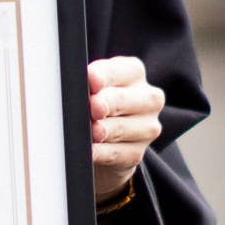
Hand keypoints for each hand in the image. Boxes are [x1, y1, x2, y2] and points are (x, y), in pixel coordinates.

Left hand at [87, 56, 163, 206]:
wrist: (106, 139)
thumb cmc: (97, 103)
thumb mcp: (93, 85)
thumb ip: (88, 83)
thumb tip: (77, 88)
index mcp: (134, 73)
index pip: (116, 71)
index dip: (101, 76)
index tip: (91, 81)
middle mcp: (147, 99)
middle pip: (120, 100)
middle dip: (104, 104)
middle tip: (92, 108)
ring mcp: (146, 128)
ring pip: (120, 128)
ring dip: (101, 131)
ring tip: (90, 132)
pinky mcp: (136, 153)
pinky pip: (116, 153)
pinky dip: (100, 152)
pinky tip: (90, 151)